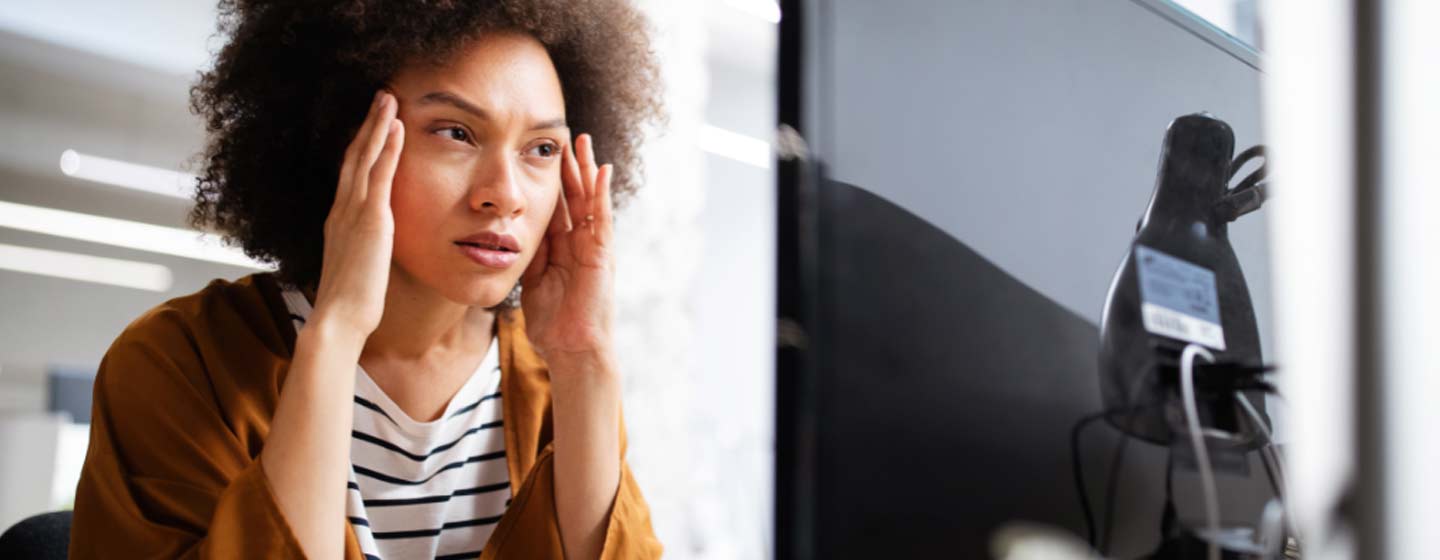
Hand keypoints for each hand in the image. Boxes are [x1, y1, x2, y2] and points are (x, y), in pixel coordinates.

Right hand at [311, 90, 403, 339]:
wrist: (338, 321)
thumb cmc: (350, 305)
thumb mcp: (358, 269)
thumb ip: (364, 252)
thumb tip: (374, 251)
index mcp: (338, 222)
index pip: (349, 175)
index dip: (360, 147)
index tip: (371, 126)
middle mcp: (341, 210)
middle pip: (354, 156)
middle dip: (368, 125)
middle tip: (380, 98)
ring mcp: (353, 213)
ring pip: (365, 157)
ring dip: (378, 125)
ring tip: (389, 99)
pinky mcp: (370, 220)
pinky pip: (380, 175)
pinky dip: (388, 148)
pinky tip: (398, 127)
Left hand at [520, 133, 615, 365]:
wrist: (570, 349)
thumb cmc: (551, 324)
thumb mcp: (530, 280)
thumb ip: (526, 255)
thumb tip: (509, 232)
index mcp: (561, 249)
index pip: (556, 207)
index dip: (550, 181)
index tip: (541, 155)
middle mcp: (580, 243)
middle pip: (574, 197)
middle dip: (569, 168)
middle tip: (566, 137)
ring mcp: (593, 248)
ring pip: (590, 201)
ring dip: (586, 171)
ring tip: (584, 143)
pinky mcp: (602, 255)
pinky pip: (602, 219)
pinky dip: (602, 195)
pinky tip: (601, 171)